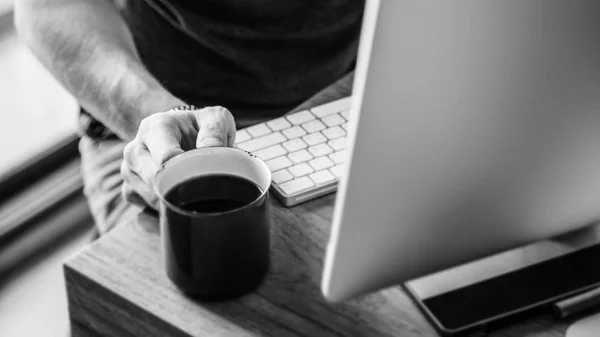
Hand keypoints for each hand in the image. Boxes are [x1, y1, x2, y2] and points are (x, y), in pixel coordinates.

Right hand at [121, 106, 235, 208]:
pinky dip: (166, 208)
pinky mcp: (129, 189)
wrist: (182, 134)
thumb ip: (215, 129)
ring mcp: (129, 171)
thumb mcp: (215, 118)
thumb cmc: (199, 127)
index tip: (204, 177)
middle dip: (183, 188)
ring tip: (194, 187)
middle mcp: (135, 149)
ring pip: (151, 197)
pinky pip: (146, 207)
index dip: (187, 172)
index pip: (165, 158)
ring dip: (176, 199)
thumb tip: (210, 148)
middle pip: (156, 181)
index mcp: (154, 128)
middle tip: (205, 188)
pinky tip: (180, 196)